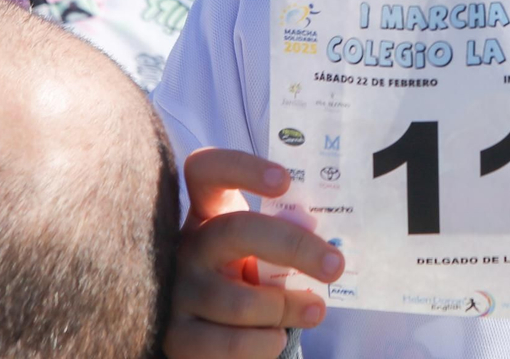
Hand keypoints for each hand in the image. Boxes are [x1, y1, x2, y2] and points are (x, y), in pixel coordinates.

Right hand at [162, 148, 343, 358]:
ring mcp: (176, 291)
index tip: (285, 181)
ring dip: (287, 307)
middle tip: (334, 265)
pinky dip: (264, 344)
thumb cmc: (256, 276)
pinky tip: (277, 339)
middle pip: (236, 231)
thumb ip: (290, 235)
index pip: (207, 170)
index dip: (241, 168)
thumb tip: (334, 244)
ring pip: (239, 300)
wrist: (221, 333)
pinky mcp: (174, 337)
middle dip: (295, 247)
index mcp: (210, 211)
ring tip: (315, 310)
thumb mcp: (268, 249)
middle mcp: (188, 245)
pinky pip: (227, 344)